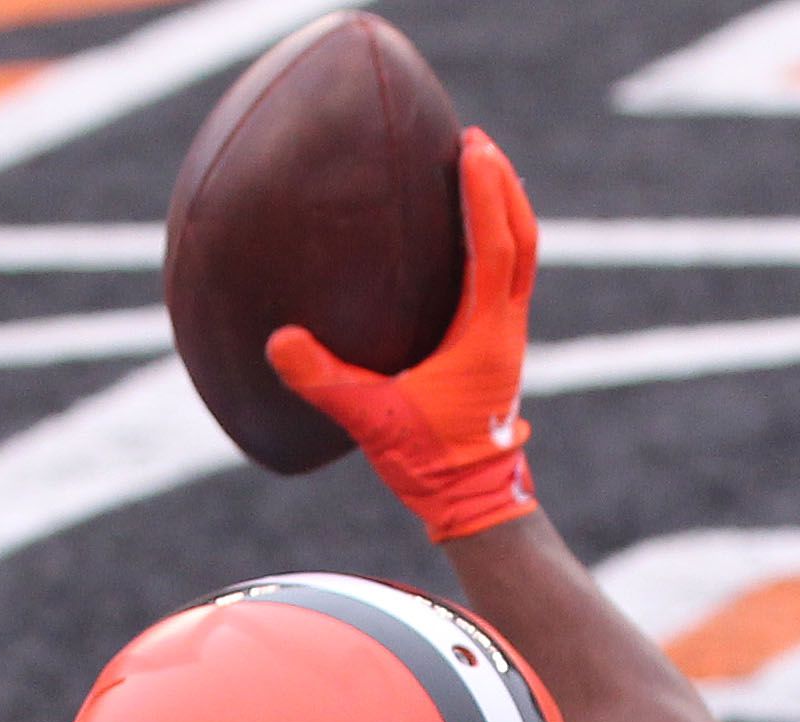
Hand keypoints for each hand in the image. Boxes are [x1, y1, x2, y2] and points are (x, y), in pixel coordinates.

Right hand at [267, 129, 538, 543]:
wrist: (474, 502)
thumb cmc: (429, 463)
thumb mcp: (371, 420)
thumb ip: (325, 381)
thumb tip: (277, 341)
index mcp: (485, 332)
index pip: (493, 245)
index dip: (484, 193)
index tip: (472, 147)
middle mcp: (507, 326)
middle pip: (522, 236)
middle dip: (502, 185)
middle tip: (476, 142)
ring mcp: (509, 336)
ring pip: (522, 255)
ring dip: (504, 210)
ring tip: (479, 173)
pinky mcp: (500, 348)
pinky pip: (508, 279)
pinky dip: (496, 242)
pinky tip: (467, 236)